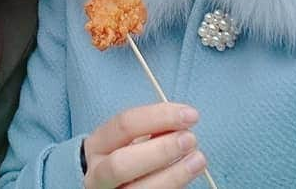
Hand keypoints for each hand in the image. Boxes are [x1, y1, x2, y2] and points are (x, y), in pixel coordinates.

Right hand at [82, 103, 206, 188]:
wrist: (111, 184)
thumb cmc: (127, 155)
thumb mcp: (132, 138)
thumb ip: (151, 130)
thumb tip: (180, 123)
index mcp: (98, 144)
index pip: (124, 125)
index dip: (159, 117)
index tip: (189, 115)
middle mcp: (97, 173)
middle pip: (122, 164)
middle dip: (160, 150)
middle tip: (190, 139)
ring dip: (174, 175)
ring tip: (198, 159)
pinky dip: (173, 187)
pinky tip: (188, 175)